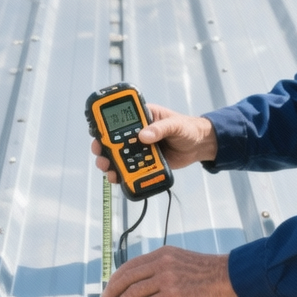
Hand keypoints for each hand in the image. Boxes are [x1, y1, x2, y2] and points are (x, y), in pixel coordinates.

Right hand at [90, 103, 216, 183]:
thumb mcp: (175, 125)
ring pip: (119, 156)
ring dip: (110, 162)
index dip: (106, 125)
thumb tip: (144, 136)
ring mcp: (139, 149)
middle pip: (113, 140)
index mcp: (142, 118)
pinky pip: (130, 169)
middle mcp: (137, 133)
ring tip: (107, 169)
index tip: (97, 132)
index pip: (120, 119)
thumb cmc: (187, 128)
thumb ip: (160, 129)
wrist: (198, 146)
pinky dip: (123, 174)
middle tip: (100, 153)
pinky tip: (118, 178)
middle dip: (103, 147)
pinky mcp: (145, 163)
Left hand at [102, 246, 235, 296]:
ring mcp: (166, 278)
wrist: (228, 276)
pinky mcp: (173, 293)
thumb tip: (149, 284)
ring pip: (134, 291)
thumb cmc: (209, 272)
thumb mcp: (182, 261)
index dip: (117, 277)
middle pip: (128, 276)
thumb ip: (165, 268)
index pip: (131, 265)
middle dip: (113, 289)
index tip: (111, 286)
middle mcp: (161, 263)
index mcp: (163, 254)